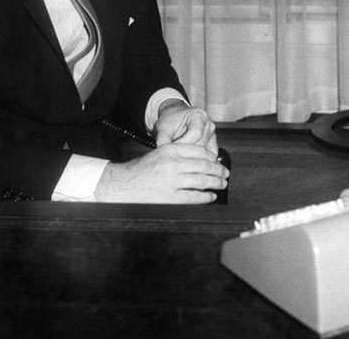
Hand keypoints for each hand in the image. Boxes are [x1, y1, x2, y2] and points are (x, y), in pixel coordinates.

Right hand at [93, 142, 227, 203]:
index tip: (218, 162)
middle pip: (204, 166)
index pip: (200, 151)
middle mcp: (173, 163)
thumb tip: (203, 160)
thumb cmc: (142, 170)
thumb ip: (179, 155)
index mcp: (171, 150)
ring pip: (202, 181)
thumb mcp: (160, 153)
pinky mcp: (171, 197)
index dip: (213, 158)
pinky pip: (194, 198)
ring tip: (221, 185)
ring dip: (216, 183)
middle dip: (218, 171)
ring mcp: (173, 181)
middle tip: (225, 174)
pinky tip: (211, 197)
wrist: (123, 185)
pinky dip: (206, 197)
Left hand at [154, 100, 217, 154]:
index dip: (183, 144)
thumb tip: (162, 154)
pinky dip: (197, 160)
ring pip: (205, 152)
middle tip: (173, 157)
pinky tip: (187, 161)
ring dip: (192, 157)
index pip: (196, 133)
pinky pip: (208, 156)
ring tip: (179, 159)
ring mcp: (212, 135)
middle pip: (201, 144)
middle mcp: (209, 124)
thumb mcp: (163, 126)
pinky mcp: (212, 144)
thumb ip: (162, 139)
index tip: (171, 149)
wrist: (175, 117)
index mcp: (199, 116)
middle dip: (186, 152)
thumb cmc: (170, 119)